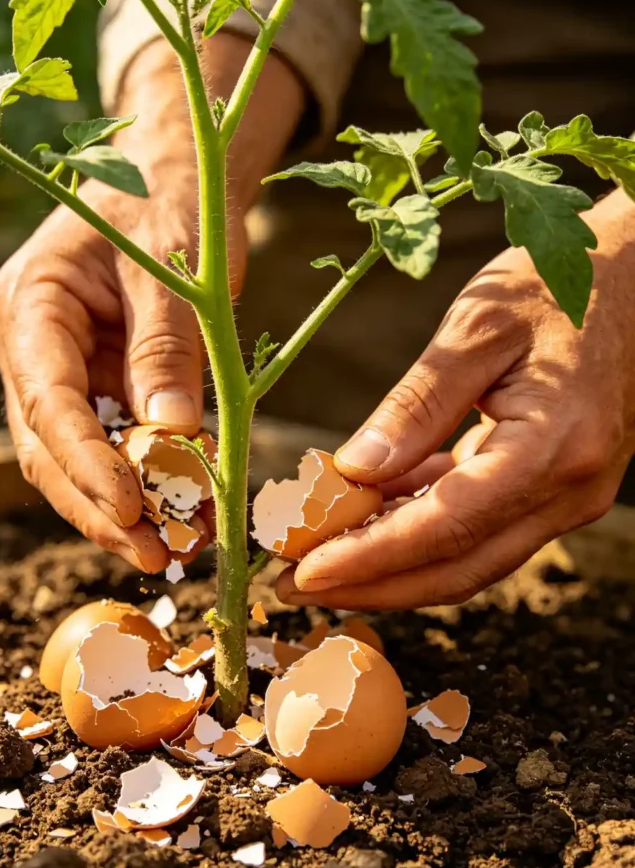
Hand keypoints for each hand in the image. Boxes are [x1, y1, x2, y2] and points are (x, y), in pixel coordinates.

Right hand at [0, 37, 303, 571]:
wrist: (173, 182)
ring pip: (75, 462)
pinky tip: (186, 516)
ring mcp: (63, 375)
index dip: (86, 462)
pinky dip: (147, 486)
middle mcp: (34, 349)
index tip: (131, 508)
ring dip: (124, 511)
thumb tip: (172, 430)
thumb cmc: (167, 204)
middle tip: (157, 555)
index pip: (48, 400)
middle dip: (101, 508)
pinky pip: (113, 450)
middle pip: (50, 449)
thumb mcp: (173, 266)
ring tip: (179, 551)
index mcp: (33, 305)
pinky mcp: (98, 391)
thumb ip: (166, 345)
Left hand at [278, 189, 634, 608]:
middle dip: (372, 586)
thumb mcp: (478, 327)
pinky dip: (424, 533)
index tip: (306, 573)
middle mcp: (569, 490)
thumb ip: (417, 404)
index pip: (444, 528)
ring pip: (469, 561)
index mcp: (552, 448)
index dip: (369, 559)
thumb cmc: (563, 281)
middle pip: (457, 569)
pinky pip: (483, 530)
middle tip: (297, 585)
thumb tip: (353, 472)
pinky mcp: (557, 489)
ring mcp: (570, 497)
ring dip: (394, 569)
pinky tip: (373, 519)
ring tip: (322, 559)